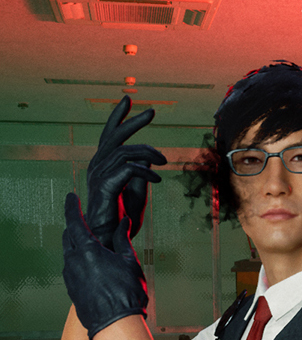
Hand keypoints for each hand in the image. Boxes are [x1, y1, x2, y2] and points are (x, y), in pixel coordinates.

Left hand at [62, 193, 147, 339]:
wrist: (115, 324)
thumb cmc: (126, 293)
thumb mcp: (129, 261)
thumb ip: (123, 240)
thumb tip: (123, 223)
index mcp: (88, 250)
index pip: (75, 221)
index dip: (72, 207)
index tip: (71, 197)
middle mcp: (74, 261)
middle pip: (69, 236)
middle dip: (74, 226)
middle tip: (82, 220)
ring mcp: (70, 276)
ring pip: (69, 252)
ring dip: (77, 245)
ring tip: (90, 244)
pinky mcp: (71, 288)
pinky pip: (72, 268)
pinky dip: (79, 260)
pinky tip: (91, 265)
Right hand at [85, 98, 165, 249]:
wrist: (110, 239)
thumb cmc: (122, 218)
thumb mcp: (137, 192)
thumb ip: (141, 173)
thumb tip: (151, 157)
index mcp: (103, 165)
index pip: (109, 136)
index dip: (118, 117)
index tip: (129, 100)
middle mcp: (97, 166)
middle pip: (114, 136)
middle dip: (133, 121)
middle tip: (152, 111)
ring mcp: (99, 176)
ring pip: (125, 151)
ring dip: (149, 153)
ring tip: (165, 161)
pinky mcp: (106, 187)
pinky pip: (128, 169)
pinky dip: (146, 171)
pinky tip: (158, 179)